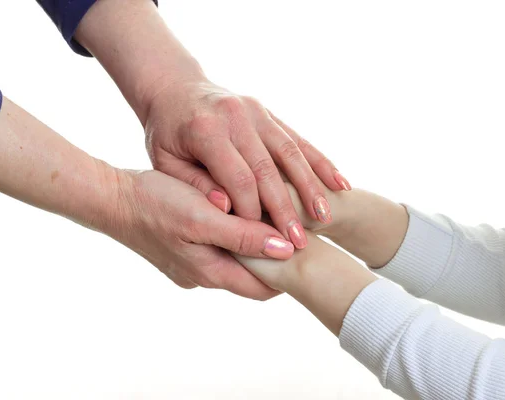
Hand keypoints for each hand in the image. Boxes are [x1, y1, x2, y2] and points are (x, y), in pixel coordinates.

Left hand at [75, 0, 350, 250]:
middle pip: (268, 169)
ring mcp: (256, 111)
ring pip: (291, 152)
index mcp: (207, 130)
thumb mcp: (165, 162)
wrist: (174, 88)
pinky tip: (339, 184)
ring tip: (325, 218)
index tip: (262, 241)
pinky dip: (320, 162)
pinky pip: (298, 139)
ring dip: (311, 187)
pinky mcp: (268, 112)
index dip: (253, 212)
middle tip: (299, 243)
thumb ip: (195, 185)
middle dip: (286, 209)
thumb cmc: (166, 133)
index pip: (238, 178)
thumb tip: (227, 208)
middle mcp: (237, 116)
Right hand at [101, 169, 294, 299]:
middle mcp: (202, 276)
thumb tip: (286, 249)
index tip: (306, 247)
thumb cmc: (155, 204)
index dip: (288, 272)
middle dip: (272, 258)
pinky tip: (237, 214)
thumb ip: (243, 236)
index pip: (264, 288)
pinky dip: (232, 238)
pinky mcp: (182, 252)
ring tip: (269, 218)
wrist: (112, 200)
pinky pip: (217, 250)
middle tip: (292, 230)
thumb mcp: (203, 218)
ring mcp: (190, 265)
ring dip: (251, 245)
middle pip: (250, 277)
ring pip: (234, 262)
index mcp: (210, 272)